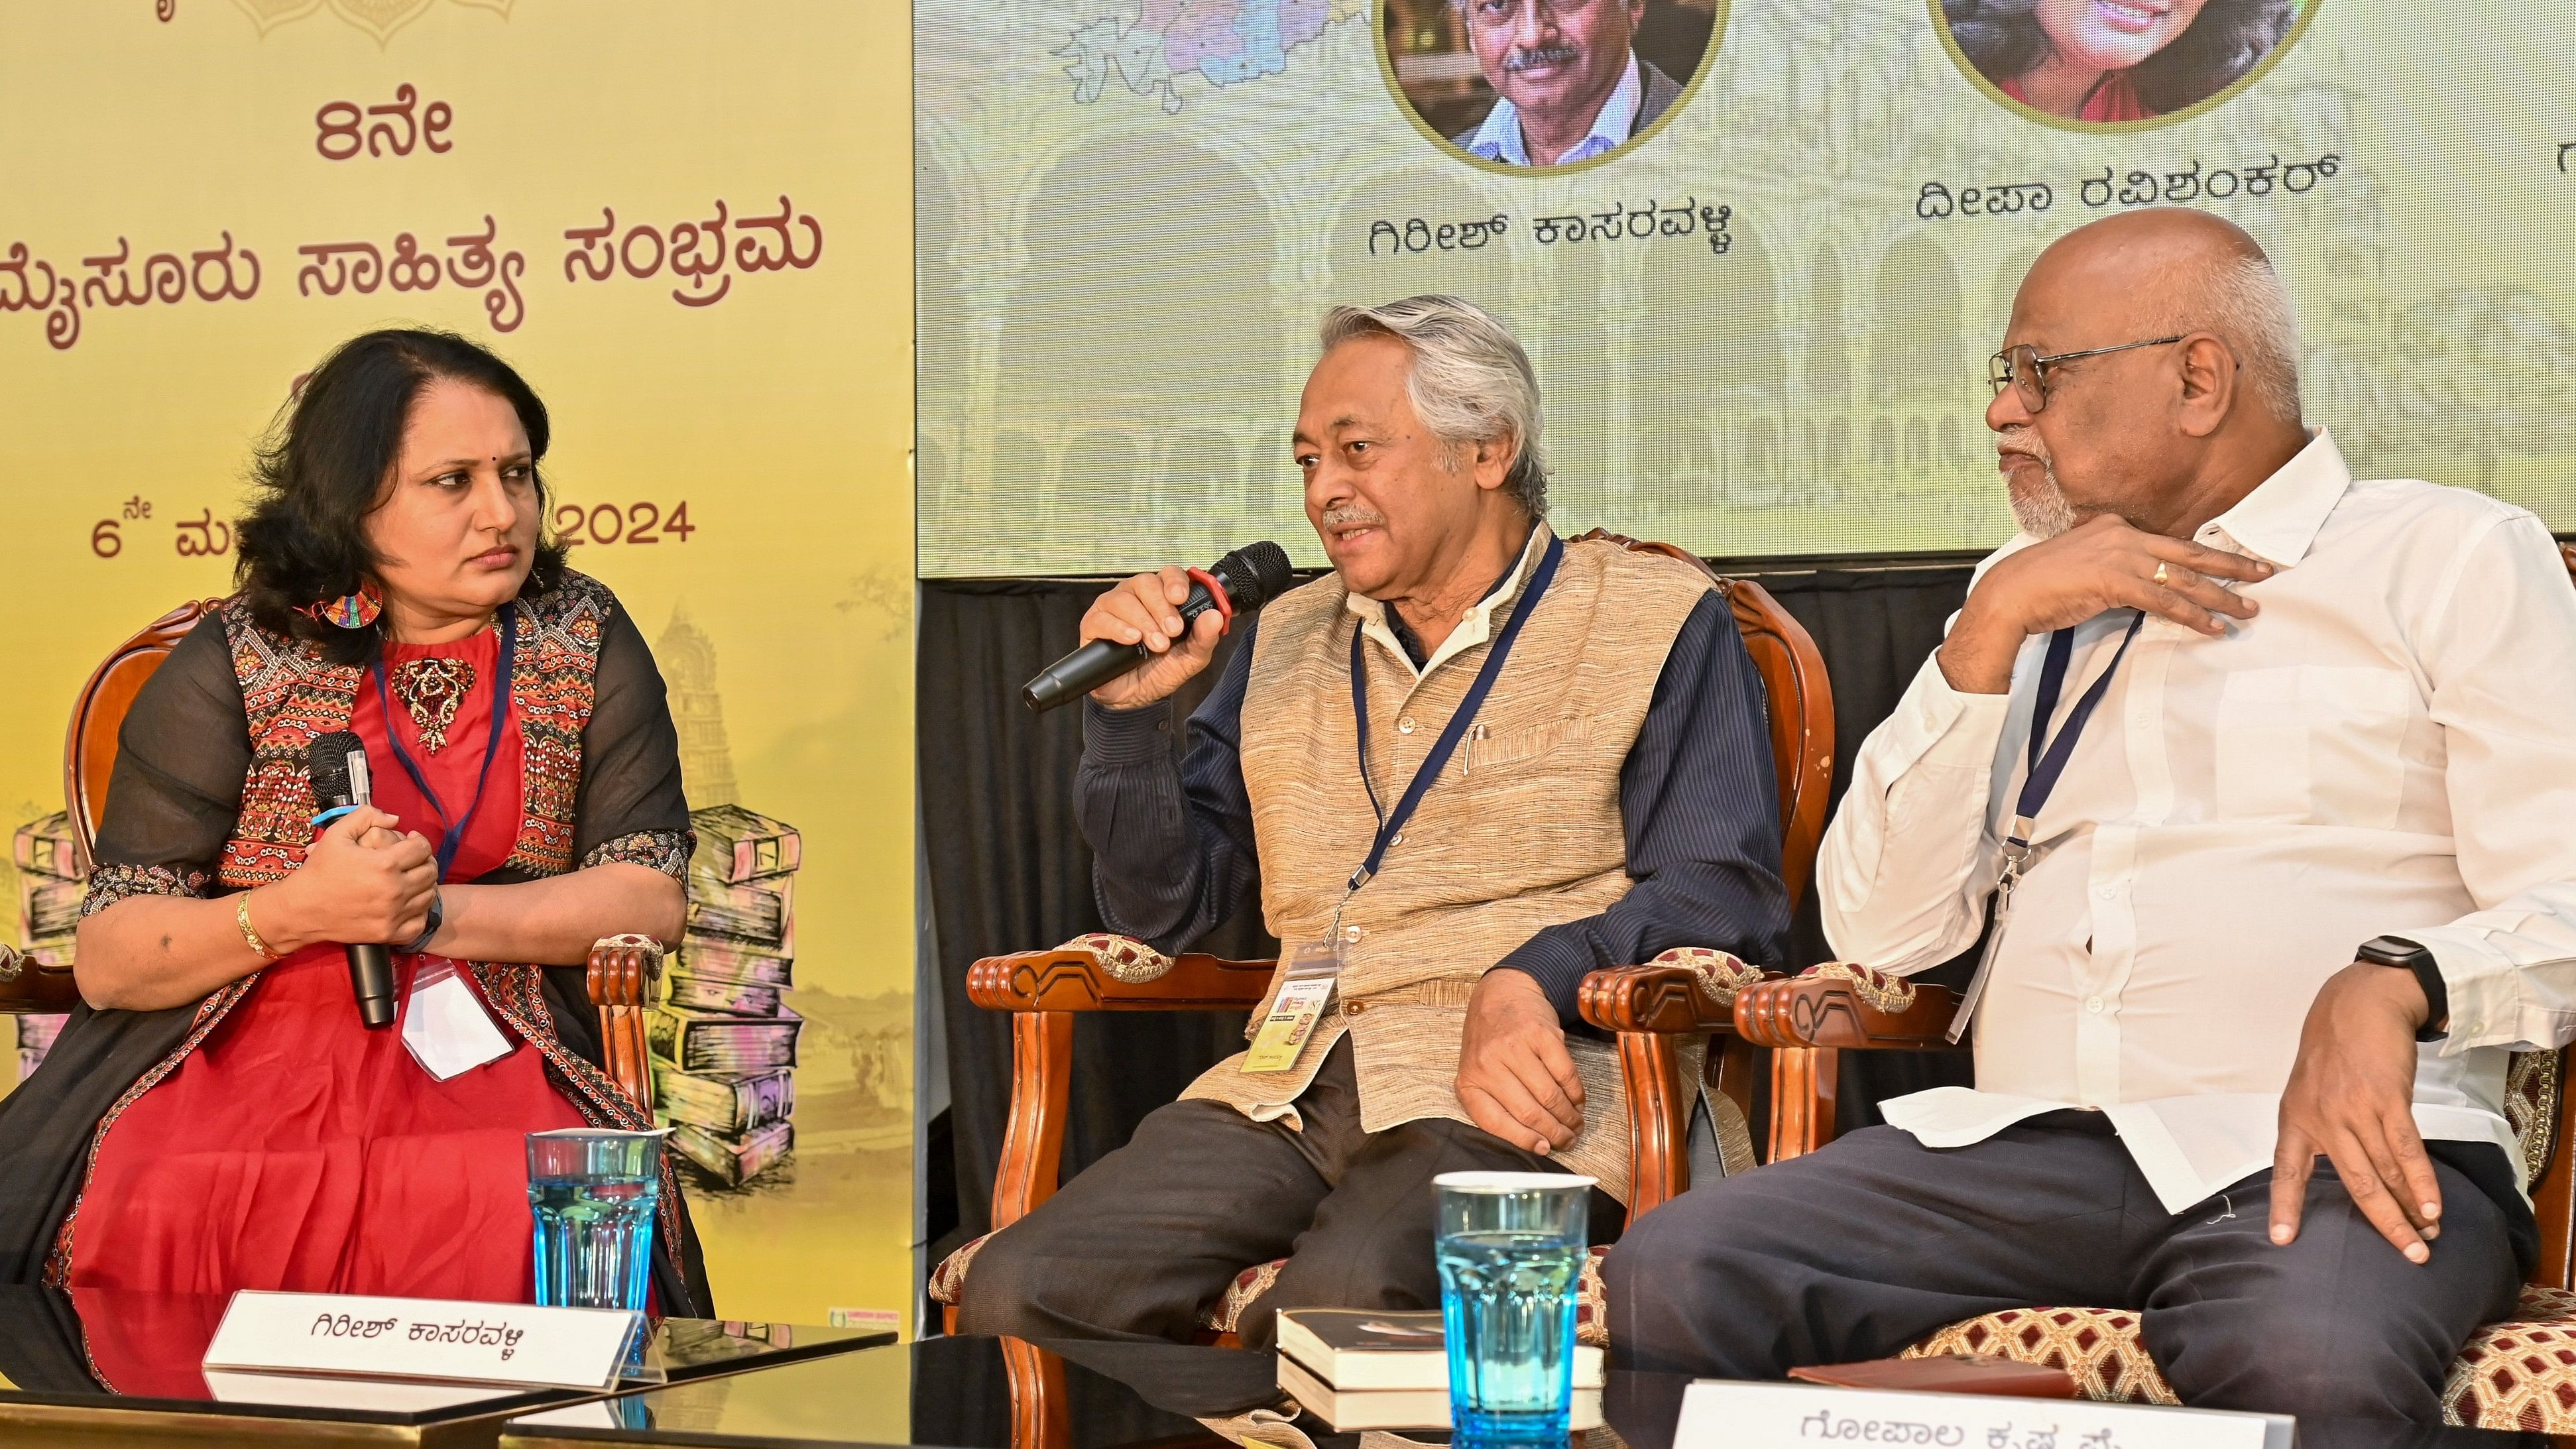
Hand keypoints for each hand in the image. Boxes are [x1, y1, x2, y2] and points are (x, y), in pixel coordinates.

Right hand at [269, 806, 437, 950]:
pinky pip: (419, 921)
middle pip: (430, 871)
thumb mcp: (336, 834)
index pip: (422, 848)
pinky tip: (408, 902)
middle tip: (413, 859)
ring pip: (428, 895)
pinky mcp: (388, 933)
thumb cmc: (319, 870)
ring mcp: (393, 914)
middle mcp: (394, 890)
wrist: (301, 908)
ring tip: (411, 878)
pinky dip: (419, 911)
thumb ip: (366, 816)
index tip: (411, 840)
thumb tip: (395, 819)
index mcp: (385, 864)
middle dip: (424, 860)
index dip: (419, 840)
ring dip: (424, 883)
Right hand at [1078, 567, 1223, 709]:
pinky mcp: (1093, 624)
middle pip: (1145, 582)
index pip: (1168, 574)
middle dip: (1161, 607)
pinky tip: (1132, 639)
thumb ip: (1204, 638)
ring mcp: (1112, 607)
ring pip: (1124, 598)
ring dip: (1143, 621)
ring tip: (1156, 644)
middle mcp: (1136, 596)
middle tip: (1172, 631)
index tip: (1180, 598)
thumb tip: (1214, 616)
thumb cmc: (1161, 671)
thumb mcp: (1190, 658)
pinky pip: (1102, 618)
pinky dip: (1118, 628)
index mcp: (1162, 597)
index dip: (1175, 582)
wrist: (1135, 698)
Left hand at [1456, 968, 1584, 1154]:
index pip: (1495, 1122)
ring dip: (1569, 1116)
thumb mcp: (1478, 1072)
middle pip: (1529, 1112)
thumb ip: (1494, 1102)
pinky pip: (1565, 1073)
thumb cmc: (1490, 1041)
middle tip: (1569, 1140)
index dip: (1525, 1141)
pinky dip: (1576, 1093)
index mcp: (1469, 1081)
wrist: (1502, 993)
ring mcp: (1514, 1047)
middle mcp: (1488, 1064)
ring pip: (1549, 1096)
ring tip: (1576, 1124)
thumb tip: (1535, 1141)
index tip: (1545, 1149)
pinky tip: (1578, 1101)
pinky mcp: (1540, 1034)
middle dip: (1555, 1133)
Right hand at [1938, 516, 2273, 693]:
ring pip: (2183, 579)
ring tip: (2248, 610)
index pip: (2171, 542)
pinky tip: (2212, 627)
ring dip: (2220, 597)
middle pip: (2189, 552)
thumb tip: (2142, 588)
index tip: (2233, 562)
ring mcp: (2119, 556)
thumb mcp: (2084, 567)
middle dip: (2231, 565)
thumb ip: (2115, 569)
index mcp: (2115, 526)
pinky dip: (2192, 616)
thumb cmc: (2041, 587)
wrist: (2008, 595)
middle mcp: (2122, 535)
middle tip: (2264, 573)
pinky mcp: (2114, 581)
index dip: (2206, 555)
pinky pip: (2164, 602)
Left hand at [2271, 962, 2439, 1262]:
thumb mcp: (2308, 1089)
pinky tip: (2432, 1205)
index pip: (2286, 1170)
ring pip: (2386, 1171)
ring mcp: (2356, 1109)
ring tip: (2427, 1235)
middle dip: (2384, 1223)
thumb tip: (2345, 1170)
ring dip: (2410, 1208)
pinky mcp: (2388, 1099)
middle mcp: (2323, 1119)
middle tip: (2408, 1254)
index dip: (2284, 1205)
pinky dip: (2421, 1181)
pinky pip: (2407, 1149)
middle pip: (2356, 1183)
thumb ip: (2319, 1129)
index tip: (2281, 1239)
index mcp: (2295, 1119)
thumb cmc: (2333, 1049)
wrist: (2358, 1004)